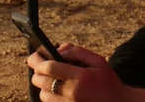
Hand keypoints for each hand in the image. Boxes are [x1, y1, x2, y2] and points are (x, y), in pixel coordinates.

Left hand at [27, 43, 144, 101]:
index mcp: (80, 77)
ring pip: (42, 94)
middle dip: (38, 72)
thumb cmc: (107, 82)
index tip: (37, 56)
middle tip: (41, 66)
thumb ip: (78, 52)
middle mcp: (71, 93)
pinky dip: (48, 95)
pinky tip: (56, 89)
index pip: (50, 67)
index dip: (39, 61)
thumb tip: (59, 49)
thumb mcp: (98, 61)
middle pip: (41, 81)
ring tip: (51, 78)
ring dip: (43, 85)